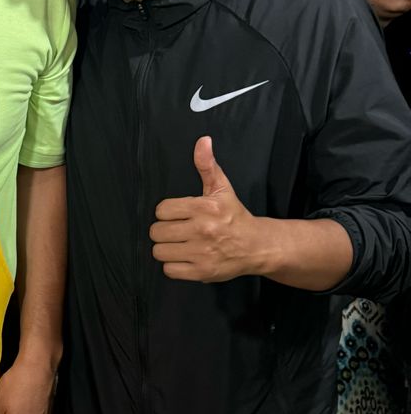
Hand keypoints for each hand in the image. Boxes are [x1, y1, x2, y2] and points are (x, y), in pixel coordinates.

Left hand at [150, 136, 262, 281]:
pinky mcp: (202, 272)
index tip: (177, 215)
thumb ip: (207, 165)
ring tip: (180, 245)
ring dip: (167, 249)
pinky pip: (169, 270)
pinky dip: (174, 266)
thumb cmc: (235, 217)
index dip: (167, 213)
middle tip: (178, 231)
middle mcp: (202, 230)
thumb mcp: (222, 188)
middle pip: (157, 231)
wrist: (256, 245)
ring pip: (159, 251)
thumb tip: (202, 141)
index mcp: (204, 208)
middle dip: (164, 231)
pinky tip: (185, 258)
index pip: (162, 210)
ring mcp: (202, 252)